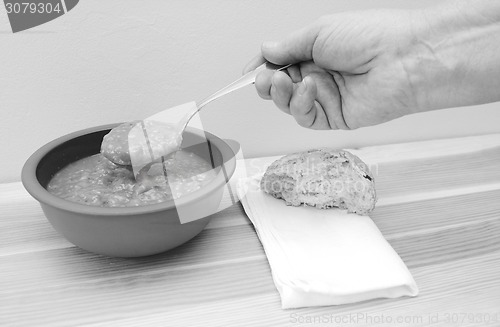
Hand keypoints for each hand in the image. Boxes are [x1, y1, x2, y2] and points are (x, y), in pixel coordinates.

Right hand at [244, 9, 423, 129]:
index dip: (262, 67)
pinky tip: (307, 88)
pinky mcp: (334, 117)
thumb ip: (289, 46)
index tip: (247, 71)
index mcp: (315, 52)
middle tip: (263, 78)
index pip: (280, 63)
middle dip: (266, 83)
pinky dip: (299, 104)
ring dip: (279, 94)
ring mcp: (326, 97)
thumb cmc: (370, 36)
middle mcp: (319, 75)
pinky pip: (305, 116)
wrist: (403, 58)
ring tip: (280, 81)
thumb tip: (266, 51)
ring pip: (288, 104)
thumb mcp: (319, 32)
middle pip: (280, 87)